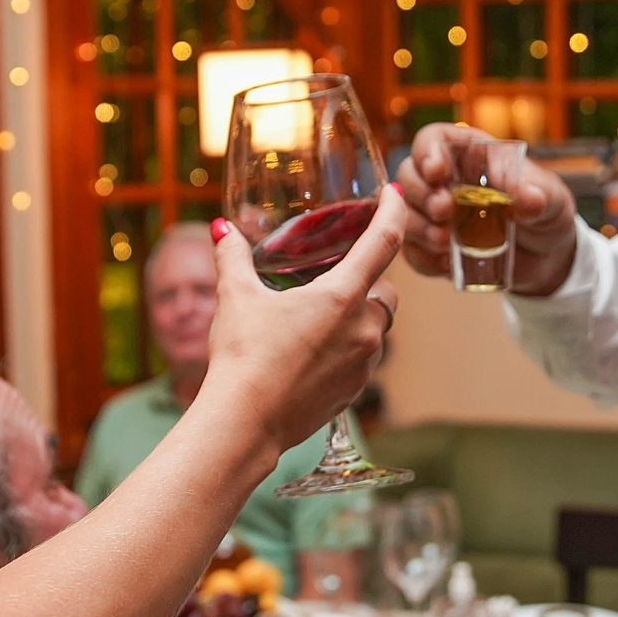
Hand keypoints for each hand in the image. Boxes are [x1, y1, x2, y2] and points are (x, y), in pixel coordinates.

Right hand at [202, 187, 404, 453]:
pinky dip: (347, 350)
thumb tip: (221, 229)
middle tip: (334, 279)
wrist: (244, 423)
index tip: (396, 194)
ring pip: (376, 329)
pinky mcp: (354, 391)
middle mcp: (363, 328)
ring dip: (358, 318)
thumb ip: (233, 257)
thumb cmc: (242, 358)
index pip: (384, 240)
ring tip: (318, 319)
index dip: (393, 210)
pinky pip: (363, 360)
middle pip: (386, 292)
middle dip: (368, 283)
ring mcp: (363, 364)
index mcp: (342, 296)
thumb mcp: (235, 298)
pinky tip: (312, 353)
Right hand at [391, 123, 577, 295]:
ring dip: (417, 227)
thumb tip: (528, 198)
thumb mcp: (552, 199)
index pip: (434, 140)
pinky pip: (414, 253)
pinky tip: (446, 263)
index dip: (428, 152)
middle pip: (409, 175)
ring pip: (403, 214)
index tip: (436, 171)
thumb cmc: (546, 213)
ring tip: (445, 242)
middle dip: (420, 194)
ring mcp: (435, 216)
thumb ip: (540, 194)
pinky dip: (424, 259)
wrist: (547, 257)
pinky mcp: (434, 249)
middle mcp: (445, 182)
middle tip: (444, 212)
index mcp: (470, 156)